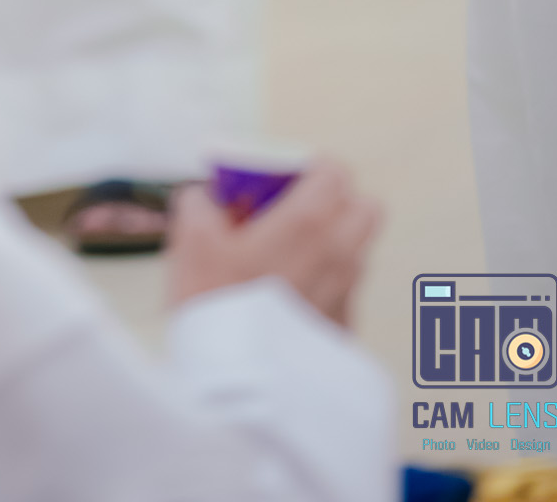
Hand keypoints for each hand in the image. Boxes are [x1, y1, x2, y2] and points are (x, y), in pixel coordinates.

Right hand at [167, 163, 382, 329]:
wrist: (238, 389)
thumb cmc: (217, 306)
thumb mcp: (191, 240)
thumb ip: (200, 202)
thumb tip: (205, 196)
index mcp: (310, 222)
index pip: (336, 172)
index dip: (310, 169)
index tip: (282, 180)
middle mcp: (341, 255)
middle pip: (365, 209)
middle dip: (336, 202)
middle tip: (293, 214)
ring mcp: (348, 297)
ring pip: (356, 253)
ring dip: (330, 246)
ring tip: (283, 262)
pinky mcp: (345, 334)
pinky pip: (345, 295)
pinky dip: (324, 288)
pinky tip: (286, 304)